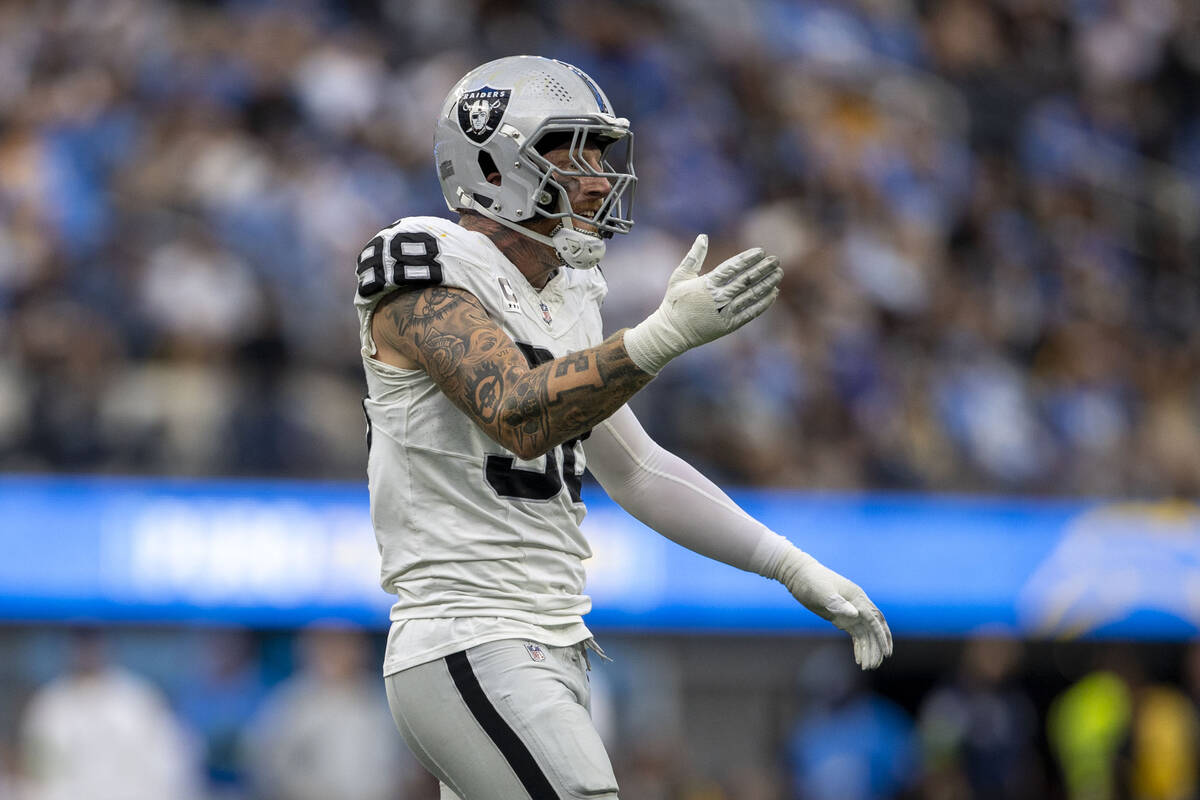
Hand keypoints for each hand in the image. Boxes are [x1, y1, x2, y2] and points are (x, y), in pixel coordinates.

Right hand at [623, 234, 781, 373]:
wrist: (672, 332)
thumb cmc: (675, 302)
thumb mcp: (680, 276)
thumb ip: (694, 256)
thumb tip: (703, 236)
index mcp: (707, 283)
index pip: (733, 267)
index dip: (748, 258)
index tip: (761, 251)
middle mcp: (719, 297)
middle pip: (746, 280)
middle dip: (762, 269)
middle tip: (775, 260)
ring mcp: (725, 312)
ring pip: (751, 295)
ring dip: (767, 284)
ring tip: (779, 273)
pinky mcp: (729, 325)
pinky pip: (751, 312)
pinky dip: (764, 303)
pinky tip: (774, 293)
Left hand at [775, 548, 892, 669]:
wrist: (798, 574)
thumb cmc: (811, 581)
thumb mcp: (822, 592)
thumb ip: (838, 603)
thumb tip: (855, 615)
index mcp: (857, 597)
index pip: (874, 620)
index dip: (881, 636)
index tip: (886, 653)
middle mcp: (857, 605)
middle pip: (874, 628)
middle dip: (877, 646)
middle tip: (875, 665)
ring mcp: (850, 611)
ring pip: (865, 633)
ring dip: (868, 649)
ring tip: (867, 667)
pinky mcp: (841, 617)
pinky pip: (855, 634)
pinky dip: (859, 646)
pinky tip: (859, 659)